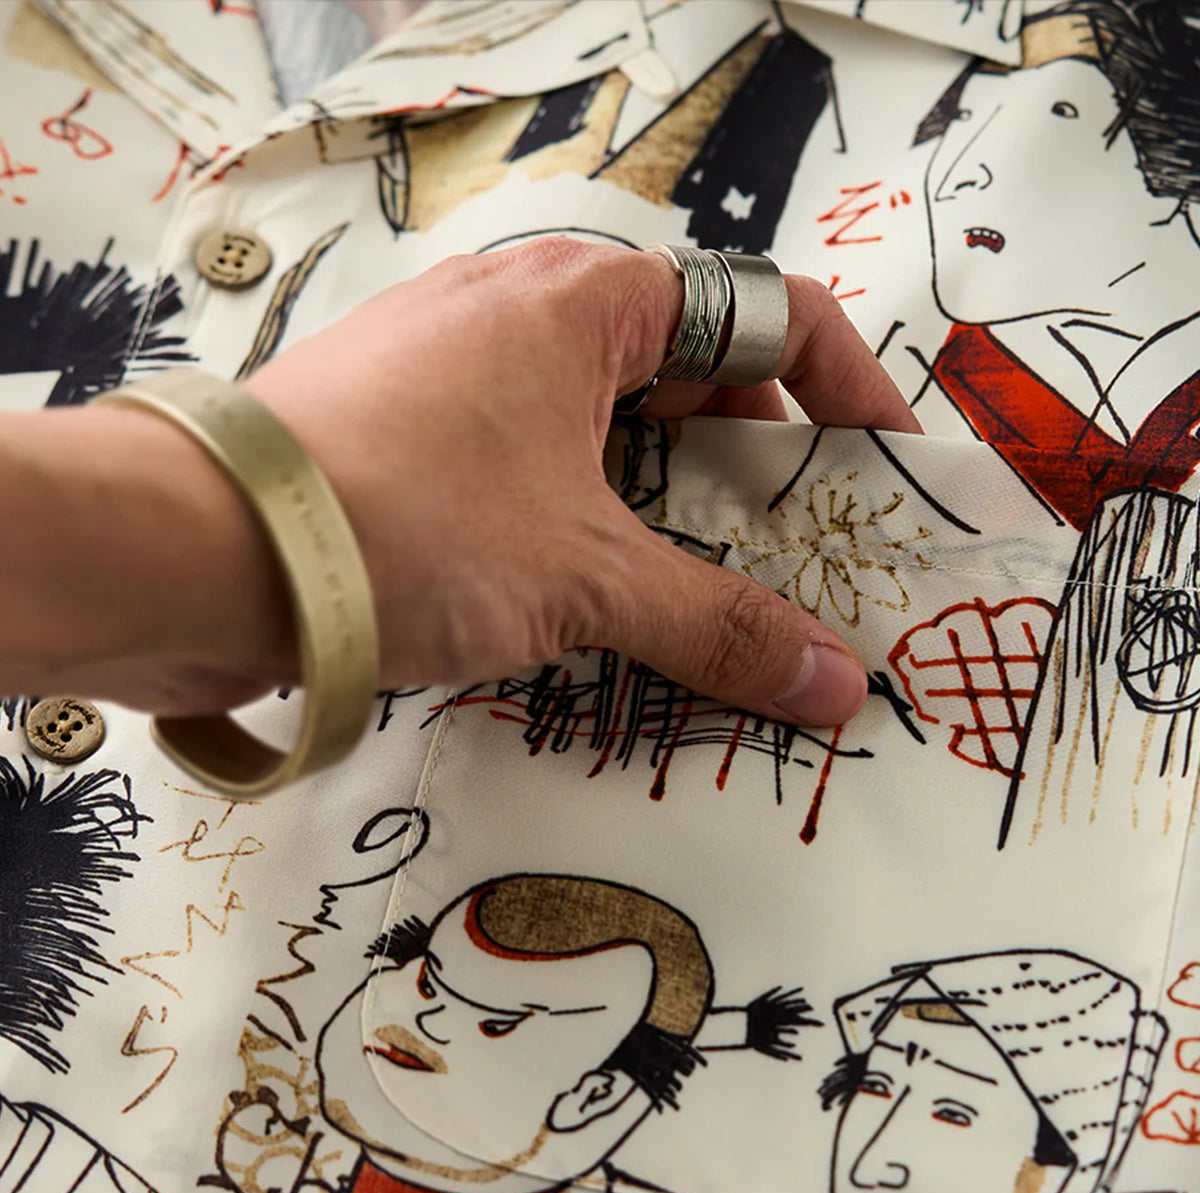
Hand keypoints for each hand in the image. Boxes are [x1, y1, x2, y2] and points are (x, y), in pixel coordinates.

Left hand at [244, 238, 918, 726]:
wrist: (197, 554)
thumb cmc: (396, 521)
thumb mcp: (586, 575)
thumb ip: (720, 624)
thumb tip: (832, 680)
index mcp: (585, 300)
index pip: (763, 310)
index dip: (844, 386)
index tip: (882, 466)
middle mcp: (521, 316)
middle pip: (688, 372)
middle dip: (754, 463)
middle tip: (798, 553)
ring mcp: (455, 376)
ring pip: (603, 430)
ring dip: (665, 507)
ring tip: (706, 597)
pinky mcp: (406, 439)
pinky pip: (531, 469)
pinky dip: (583, 527)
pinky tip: (594, 602)